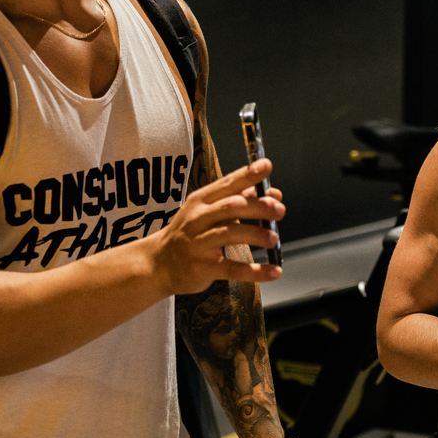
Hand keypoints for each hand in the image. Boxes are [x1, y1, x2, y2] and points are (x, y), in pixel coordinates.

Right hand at [151, 160, 287, 294]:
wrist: (157, 264)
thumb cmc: (191, 233)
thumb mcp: (210, 212)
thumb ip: (242, 201)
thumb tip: (274, 194)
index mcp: (202, 201)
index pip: (227, 184)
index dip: (248, 175)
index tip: (267, 166)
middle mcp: (198, 219)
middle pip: (231, 207)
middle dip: (258, 207)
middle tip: (279, 210)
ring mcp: (198, 243)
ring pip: (229, 234)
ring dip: (255, 235)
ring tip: (273, 239)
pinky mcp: (201, 268)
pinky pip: (231, 268)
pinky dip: (255, 271)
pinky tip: (274, 271)